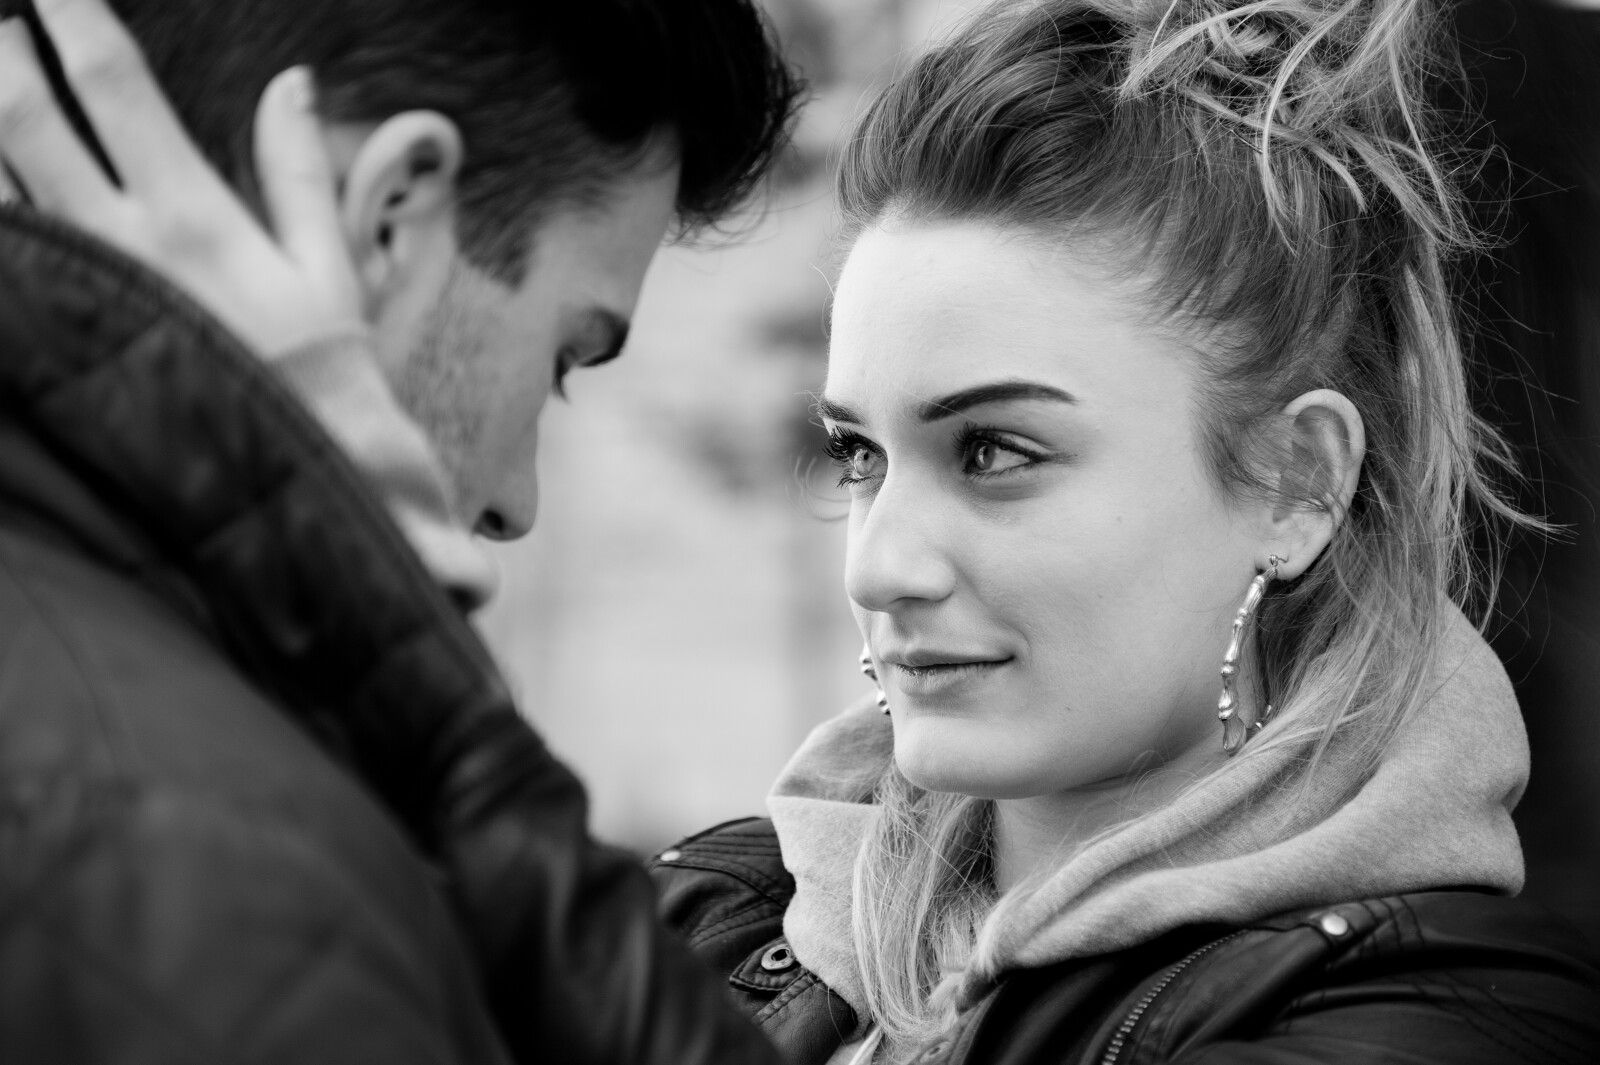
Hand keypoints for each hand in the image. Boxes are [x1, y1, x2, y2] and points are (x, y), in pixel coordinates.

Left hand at [0, 0, 361, 356]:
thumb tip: (291, 83)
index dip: (71, 17)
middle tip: (2, 33)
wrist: (299, 476)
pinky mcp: (54, 341)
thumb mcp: (327, 267)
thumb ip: (297, 170)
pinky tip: (0, 198)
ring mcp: (76, 294)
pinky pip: (1, 260)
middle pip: (20, 114)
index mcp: (191, 213)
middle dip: (0, 54)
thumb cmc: (321, 375)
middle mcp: (119, 243)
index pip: (112, 84)